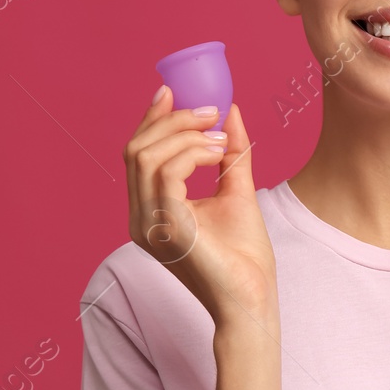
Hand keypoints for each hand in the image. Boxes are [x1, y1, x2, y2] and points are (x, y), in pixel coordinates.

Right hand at [123, 86, 277, 332]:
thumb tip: (230, 110)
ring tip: (220, 135)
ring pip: (146, 156)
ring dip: (185, 134)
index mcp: (149, 211)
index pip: (137, 155)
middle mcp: (140, 218)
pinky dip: (193, 152)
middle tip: (209, 110)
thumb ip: (230, 152)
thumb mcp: (237, 191)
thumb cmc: (244, 257)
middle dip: (171, 120)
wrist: (253, 300)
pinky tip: (217, 153)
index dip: (151, 119)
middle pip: (135, 150)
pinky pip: (167, 172)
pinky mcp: (168, 228)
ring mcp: (150, 225)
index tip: (172, 90)